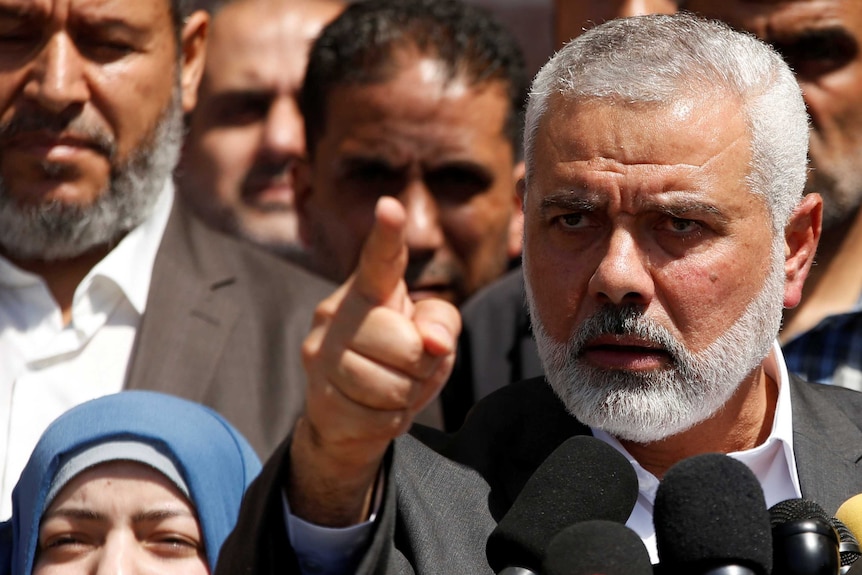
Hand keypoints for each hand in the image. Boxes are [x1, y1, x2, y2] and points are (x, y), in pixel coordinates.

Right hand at [289, 196, 460, 525]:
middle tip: (407, 368)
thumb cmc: (397, 363)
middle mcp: (335, 313)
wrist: (349, 417)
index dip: (388, 234)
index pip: (380, 260)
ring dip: (405, 394)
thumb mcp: (429, 335)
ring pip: (390, 383)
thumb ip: (441, 323)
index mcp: (368, 290)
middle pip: (401, 341)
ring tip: (390, 388)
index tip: (390, 206)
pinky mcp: (319, 396)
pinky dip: (390, 419)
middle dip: (419, 364)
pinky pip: (378, 415)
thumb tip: (434, 344)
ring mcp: (322, 354)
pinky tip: (373, 409)